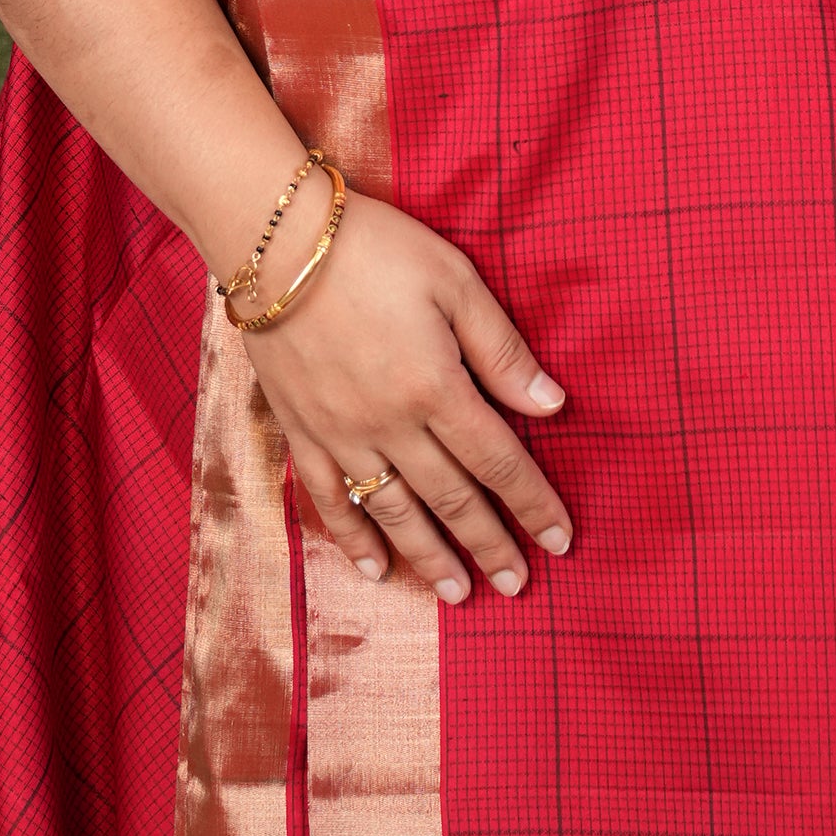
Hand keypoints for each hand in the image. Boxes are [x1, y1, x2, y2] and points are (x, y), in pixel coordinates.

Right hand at [238, 189, 570, 600]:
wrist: (274, 240)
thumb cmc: (375, 248)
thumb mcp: (455, 282)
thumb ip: (502, 350)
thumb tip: (551, 406)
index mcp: (436, 388)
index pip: (498, 462)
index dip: (533, 504)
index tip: (561, 541)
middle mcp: (390, 425)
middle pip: (452, 498)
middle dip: (490, 544)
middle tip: (517, 585)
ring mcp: (341, 434)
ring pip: (394, 511)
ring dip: (430, 557)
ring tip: (459, 594)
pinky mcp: (300, 430)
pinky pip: (330, 499)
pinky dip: (353, 538)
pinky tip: (374, 570)